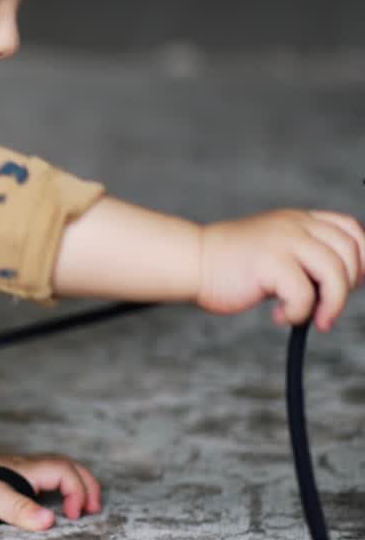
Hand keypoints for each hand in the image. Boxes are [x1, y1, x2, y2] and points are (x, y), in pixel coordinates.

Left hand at [0, 448, 101, 531]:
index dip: (78, 492)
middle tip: (93, 509)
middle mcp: (25, 468)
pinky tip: (50, 506)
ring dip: (72, 485)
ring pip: (54, 471)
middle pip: (66, 467)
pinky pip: (40, 479)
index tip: (74, 516)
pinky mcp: (5, 480)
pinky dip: (56, 489)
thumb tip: (51, 522)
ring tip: (79, 509)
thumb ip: (18, 508)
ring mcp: (16, 473)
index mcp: (26, 469)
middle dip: (85, 484)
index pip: (66, 472)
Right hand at [198, 210, 364, 331]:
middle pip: (349, 252)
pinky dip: (299, 313)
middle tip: (327, 307)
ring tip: (314, 320)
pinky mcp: (269, 262)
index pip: (350, 229)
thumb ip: (306, 258)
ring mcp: (282, 240)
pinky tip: (280, 316)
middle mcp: (294, 225)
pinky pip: (305, 294)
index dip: (363, 256)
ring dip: (331, 304)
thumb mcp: (276, 251)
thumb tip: (346, 283)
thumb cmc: (230, 265)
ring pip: (335, 272)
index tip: (356, 283)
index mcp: (297, 220)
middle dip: (348, 286)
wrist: (192, 262)